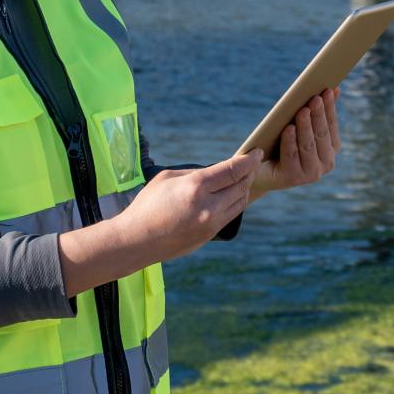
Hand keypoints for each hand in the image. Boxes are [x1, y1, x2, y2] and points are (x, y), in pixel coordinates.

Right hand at [113, 149, 261, 263]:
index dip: (249, 160)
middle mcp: (208, 207)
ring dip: (245, 187)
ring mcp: (211, 224)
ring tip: (244, 177)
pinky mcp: (209, 236)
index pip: (234, 170)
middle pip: (242, 185)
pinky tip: (233, 194)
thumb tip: (218, 172)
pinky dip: (236, 202)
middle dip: (250, 172)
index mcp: (196, 187)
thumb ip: (196, 173)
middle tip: (253, 162)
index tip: (257, 152)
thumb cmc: (148, 205)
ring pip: (240, 202)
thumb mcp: (168, 178)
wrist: (135, 241)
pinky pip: (231, 215)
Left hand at [250, 87, 339, 200]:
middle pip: (321, 134)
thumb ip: (317, 110)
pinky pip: (292, 155)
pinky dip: (290, 141)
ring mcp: (312, 173)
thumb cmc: (284, 143)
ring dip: (306, 127)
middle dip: (318, 115)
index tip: (327, 91)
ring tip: (302, 110)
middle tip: (314, 98)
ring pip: (309, 145)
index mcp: (331, 148)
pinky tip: (289, 128)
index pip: (332, 125)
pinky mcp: (294, 178)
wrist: (262, 169)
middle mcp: (326, 162)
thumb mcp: (301, 126)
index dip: (330, 108)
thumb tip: (335, 88)